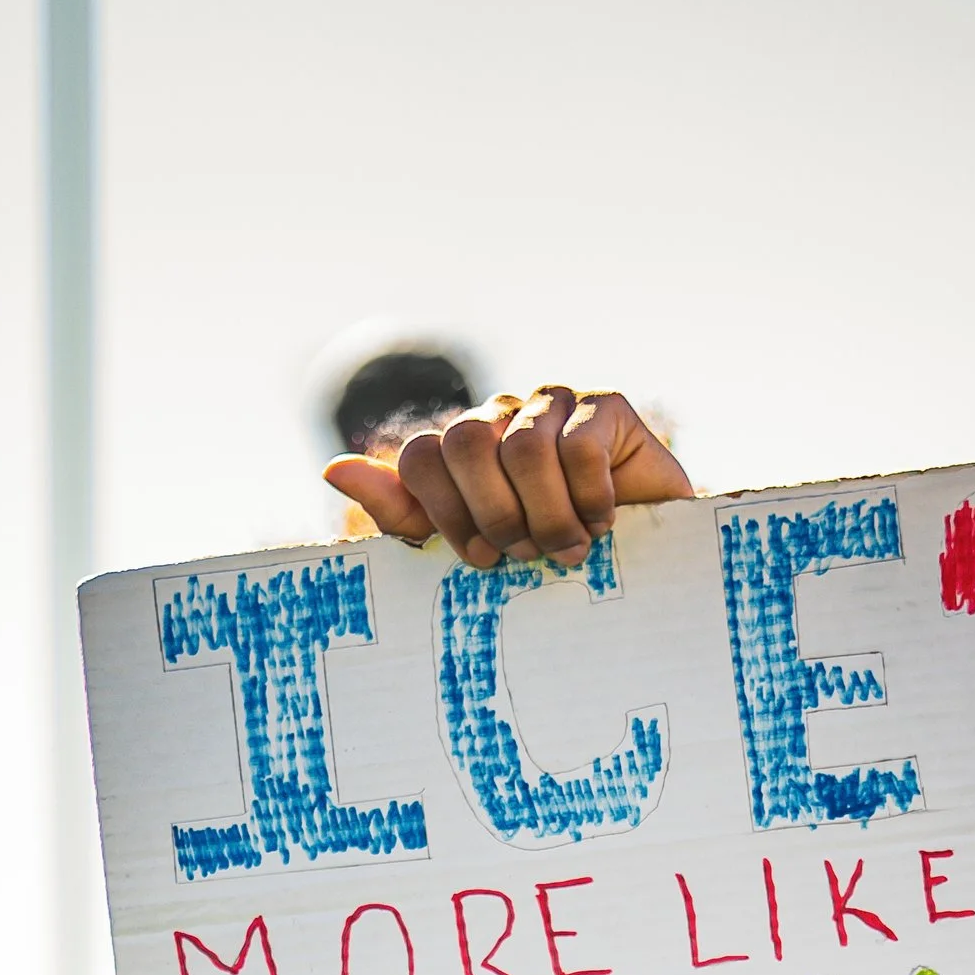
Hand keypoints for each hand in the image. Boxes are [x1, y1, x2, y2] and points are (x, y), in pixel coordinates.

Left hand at [323, 383, 691, 569]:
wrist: (642, 570)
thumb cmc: (550, 563)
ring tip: (571, 550)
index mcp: (463, 448)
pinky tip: (605, 523)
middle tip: (526, 554)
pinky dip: (590, 502)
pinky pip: (579, 451)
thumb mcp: (469, 550)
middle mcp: (504, 415)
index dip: (445, 515)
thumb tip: (332, 470)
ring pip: (524, 450)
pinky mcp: (606, 408)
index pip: (421, 456)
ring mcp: (555, 404)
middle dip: (494, 515)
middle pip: (465, 443)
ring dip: (549, 519)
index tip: (482, 560)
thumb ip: (403, 513)